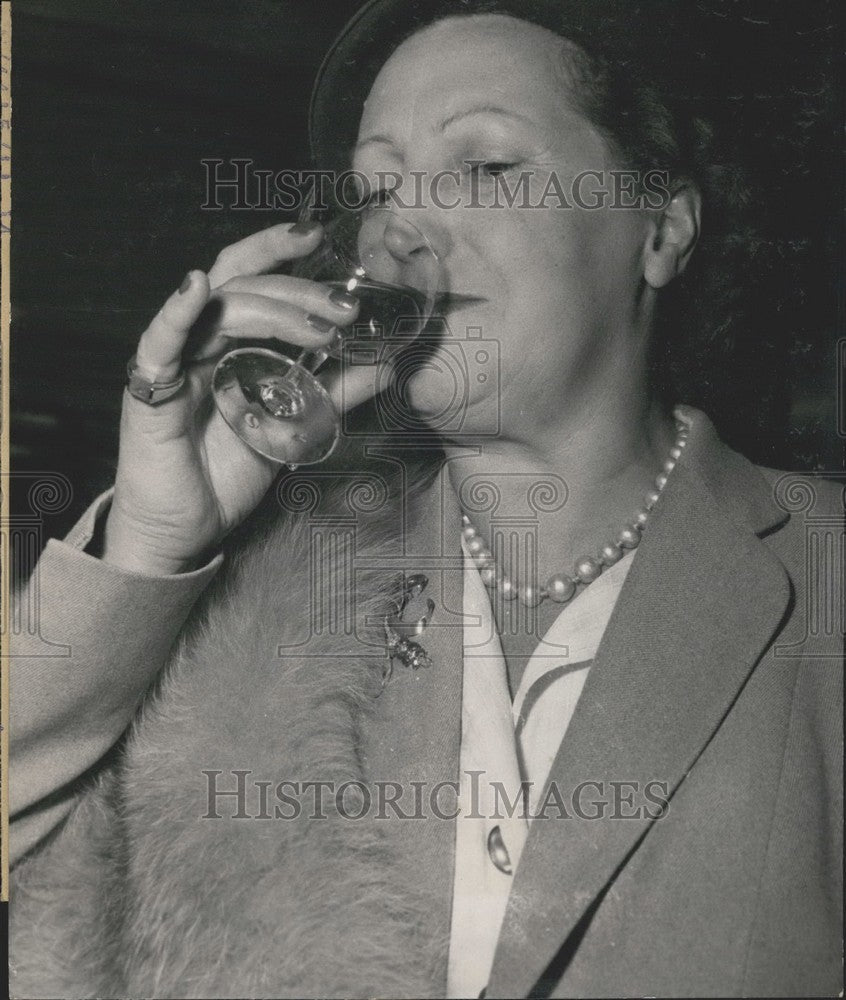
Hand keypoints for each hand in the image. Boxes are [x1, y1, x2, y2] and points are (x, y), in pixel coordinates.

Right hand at [102, 222, 378, 574]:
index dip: (281, 255)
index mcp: (230, 345)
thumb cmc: (225, 478)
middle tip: (346, 309)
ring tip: (320, 325)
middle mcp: (201, 344)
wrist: (182, 534)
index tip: (320, 238)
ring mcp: (174, 363)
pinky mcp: (148, 390)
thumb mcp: (294, 431)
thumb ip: (334, 395)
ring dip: (271, 308)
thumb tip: (387, 366)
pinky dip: (176, 313)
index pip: (254, 283)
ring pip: (218, 311)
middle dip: (297, 291)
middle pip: (244, 289)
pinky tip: (196, 288)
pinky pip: (158, 344)